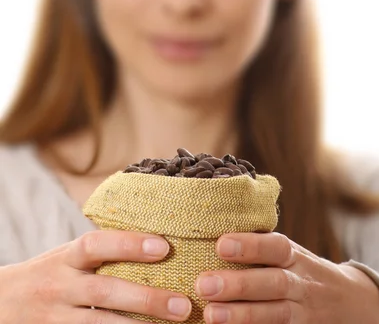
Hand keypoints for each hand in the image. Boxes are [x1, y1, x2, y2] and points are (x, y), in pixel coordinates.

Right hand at [0, 230, 191, 322]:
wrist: (2, 304)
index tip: (164, 246)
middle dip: (146, 298)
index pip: (96, 245)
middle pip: (104, 291)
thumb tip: (156, 240)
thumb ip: (100, 251)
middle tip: (183, 304)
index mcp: (65, 257)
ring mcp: (56, 318)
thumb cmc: (50, 274)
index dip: (129, 244)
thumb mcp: (67, 256)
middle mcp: (60, 286)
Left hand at [195, 232, 378, 323]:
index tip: (220, 244)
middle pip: (274, 283)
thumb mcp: (289, 254)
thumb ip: (261, 246)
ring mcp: (304, 313)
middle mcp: (302, 284)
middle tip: (203, 284)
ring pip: (276, 315)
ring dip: (242, 315)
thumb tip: (212, 228)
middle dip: (239, 285)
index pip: (276, 247)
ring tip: (210, 315)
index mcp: (295, 257)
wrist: (351, 303)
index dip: (250, 246)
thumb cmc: (301, 271)